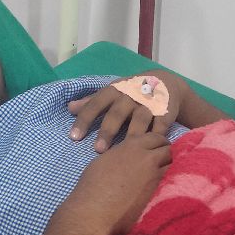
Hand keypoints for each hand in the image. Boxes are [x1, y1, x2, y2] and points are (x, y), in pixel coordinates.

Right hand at [56, 131, 171, 234]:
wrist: (94, 213)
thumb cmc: (92, 188)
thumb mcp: (106, 162)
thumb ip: (123, 155)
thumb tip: (131, 158)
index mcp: (132, 146)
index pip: (156, 137)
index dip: (158, 144)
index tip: (157, 151)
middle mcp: (147, 158)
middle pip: (169, 150)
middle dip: (168, 155)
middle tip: (165, 163)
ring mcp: (156, 176)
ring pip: (174, 166)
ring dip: (172, 169)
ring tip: (167, 176)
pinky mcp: (160, 194)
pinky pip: (173, 183)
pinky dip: (172, 183)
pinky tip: (166, 189)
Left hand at [67, 71, 186, 152]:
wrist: (164, 82)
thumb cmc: (131, 91)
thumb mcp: (112, 92)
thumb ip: (92, 101)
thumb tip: (70, 108)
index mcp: (114, 91)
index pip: (96, 104)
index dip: (85, 119)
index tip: (74, 137)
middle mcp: (130, 95)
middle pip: (117, 113)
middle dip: (108, 131)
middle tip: (99, 150)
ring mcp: (149, 103)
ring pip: (140, 119)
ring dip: (132, 135)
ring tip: (126, 152)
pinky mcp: (165, 111)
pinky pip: (161, 125)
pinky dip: (157, 136)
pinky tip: (151, 150)